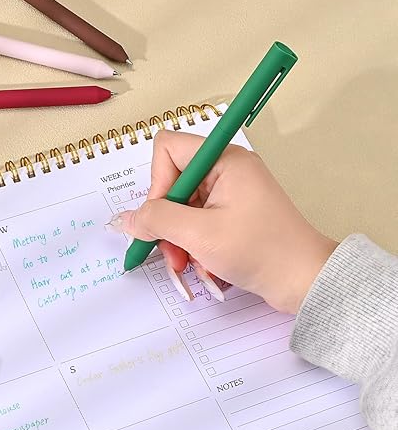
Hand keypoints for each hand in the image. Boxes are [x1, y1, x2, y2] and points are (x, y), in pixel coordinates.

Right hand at [109, 131, 337, 314]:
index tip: (163, 215)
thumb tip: (125, 219)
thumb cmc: (262, 251)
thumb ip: (156, 221)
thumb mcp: (199, 235)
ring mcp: (230, 194)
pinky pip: (197, 224)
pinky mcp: (232, 216)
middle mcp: (226, 171)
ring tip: (188, 265)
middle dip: (166, 223)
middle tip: (172, 252)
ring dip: (178, 241)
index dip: (157, 182)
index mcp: (224, 161)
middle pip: (172, 184)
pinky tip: (204, 266)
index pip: (167, 149)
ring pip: (182, 209)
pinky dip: (194, 246)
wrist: (303, 281)